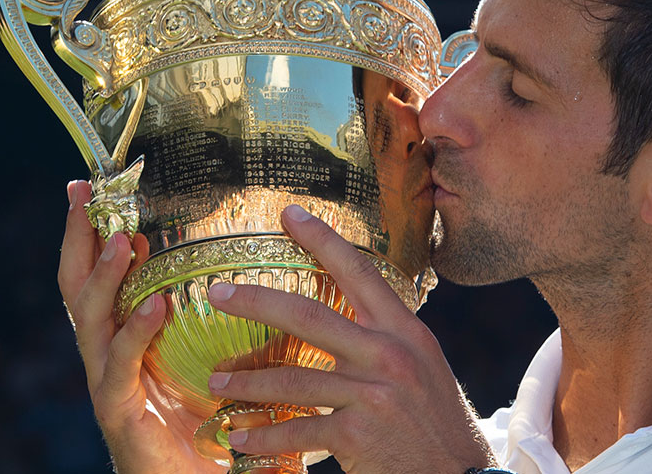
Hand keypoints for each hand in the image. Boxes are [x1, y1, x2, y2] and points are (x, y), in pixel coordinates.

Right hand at [58, 181, 221, 473]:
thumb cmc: (215, 424)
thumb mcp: (221, 359)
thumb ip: (227, 319)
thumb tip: (261, 265)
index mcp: (126, 338)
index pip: (102, 276)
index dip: (94, 233)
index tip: (94, 187)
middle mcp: (107, 355)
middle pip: (79, 287)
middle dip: (78, 238)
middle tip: (80, 193)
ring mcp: (108, 384)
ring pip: (91, 320)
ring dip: (105, 276)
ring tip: (125, 239)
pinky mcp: (120, 413)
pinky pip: (121, 366)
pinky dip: (135, 332)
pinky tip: (155, 306)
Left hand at [205, 205, 497, 473]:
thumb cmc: (436, 423)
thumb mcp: (422, 367)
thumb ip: (386, 341)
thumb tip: (347, 317)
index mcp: (405, 331)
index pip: (359, 272)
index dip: (323, 239)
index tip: (290, 214)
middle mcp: (390, 354)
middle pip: (310, 315)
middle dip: (255, 301)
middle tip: (216, 293)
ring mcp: (374, 393)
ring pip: (293, 379)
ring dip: (246, 382)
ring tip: (215, 383)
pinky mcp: (358, 434)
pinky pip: (298, 429)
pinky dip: (264, 436)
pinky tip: (240, 437)